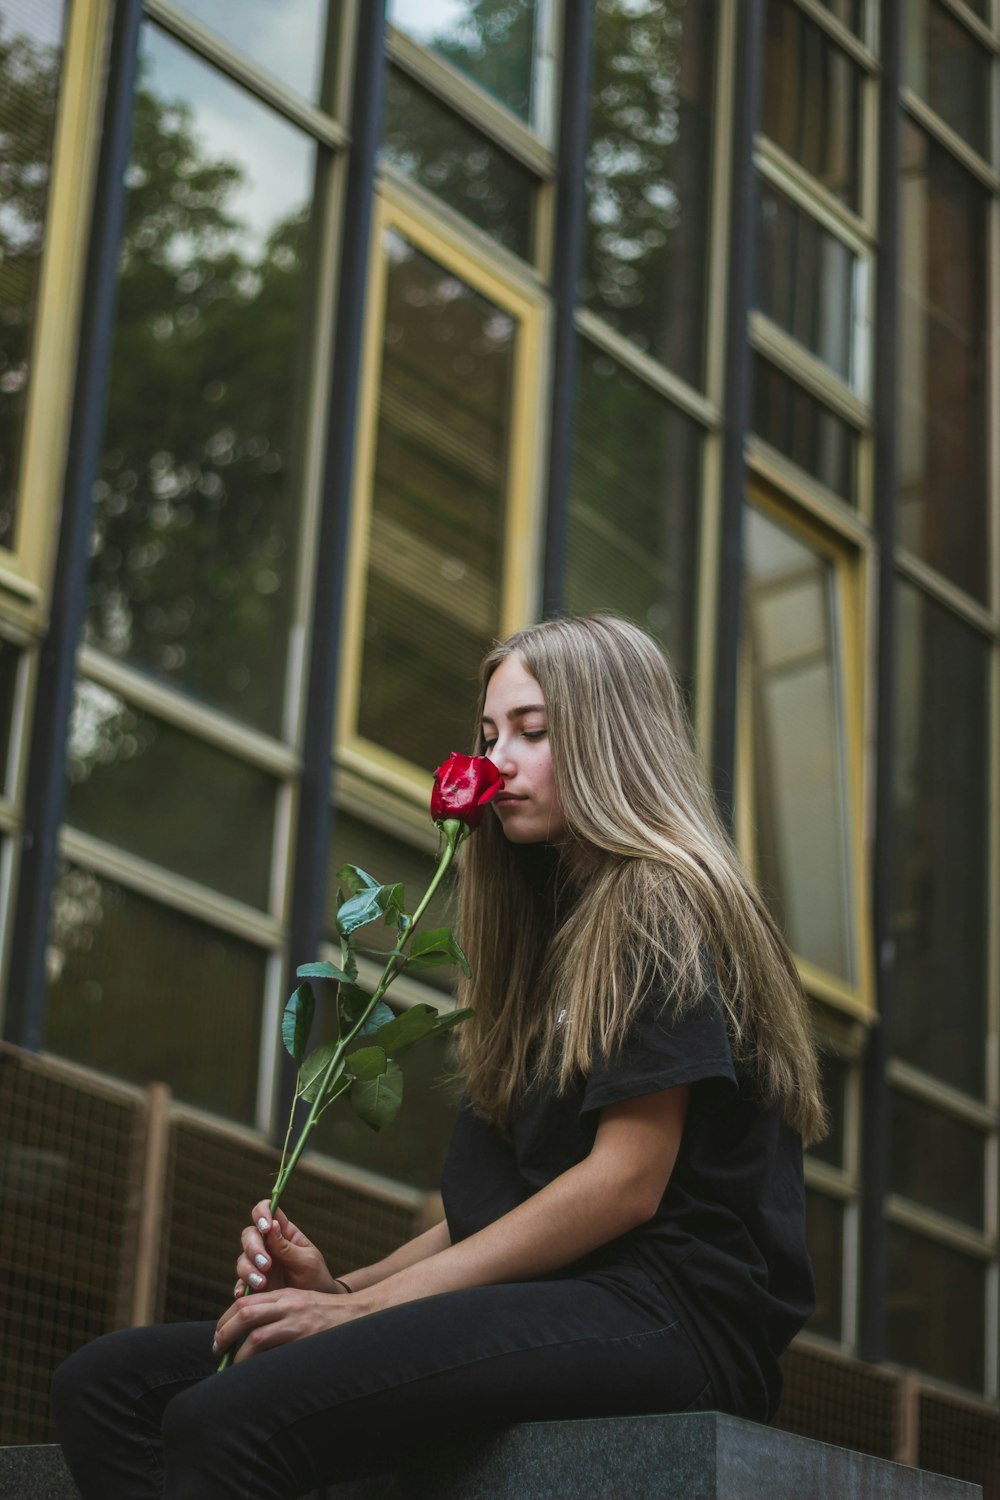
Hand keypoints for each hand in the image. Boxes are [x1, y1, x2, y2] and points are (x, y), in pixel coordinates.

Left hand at [214, 1286, 365, 1364]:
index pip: (246, 1301)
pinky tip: (252, 1373)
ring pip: (255, 1334)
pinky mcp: (305, 1338)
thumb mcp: (302, 1305)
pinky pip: (273, 1351)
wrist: (361, 1316)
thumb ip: (278, 1312)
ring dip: (237, 1353)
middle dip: (224, 1332)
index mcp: (285, 1295)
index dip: (226, 1318)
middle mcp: (288, 1304)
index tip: (219, 1334)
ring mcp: (297, 1321)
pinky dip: (257, 1363)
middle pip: (244, 1313)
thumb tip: (248, 1334)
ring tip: (229, 1364)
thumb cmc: (329, 1316)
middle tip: (216, 1349)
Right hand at [235, 1204, 340, 1297]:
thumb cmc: (314, 1276)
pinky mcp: (252, 1283)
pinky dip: (240, 1287)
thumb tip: (272, 1225)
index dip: (262, 1213)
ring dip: (248, 1269)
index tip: (266, 1227)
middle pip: (249, 1235)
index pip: (267, 1211)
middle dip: (254, 1248)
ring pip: (242, 1259)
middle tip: (266, 1264)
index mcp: (283, 1232)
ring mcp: (258, 1264)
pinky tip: (244, 1293)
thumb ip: (287, 1246)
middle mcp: (267, 1245)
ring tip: (262, 1283)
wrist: (313, 1307)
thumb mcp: (307, 1261)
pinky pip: (240, 1282)